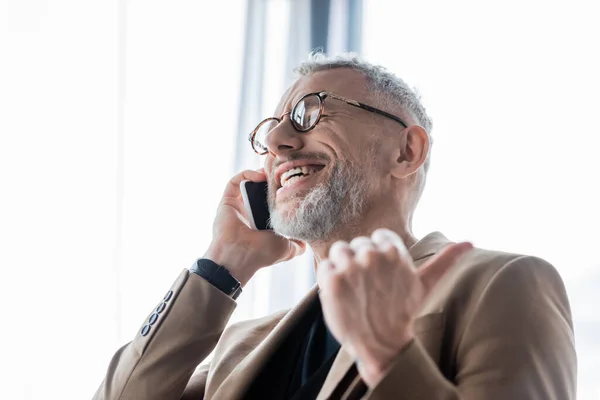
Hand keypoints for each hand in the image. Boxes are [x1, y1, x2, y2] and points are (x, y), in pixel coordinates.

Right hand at [204, 168, 305, 285]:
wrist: (239, 257)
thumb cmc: (262, 254)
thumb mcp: (287, 248)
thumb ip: (298, 244)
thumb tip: (307, 239)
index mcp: (262, 222)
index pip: (272, 202)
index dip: (281, 191)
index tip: (292, 183)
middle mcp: (250, 213)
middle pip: (260, 189)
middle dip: (271, 179)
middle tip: (282, 173)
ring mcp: (238, 206)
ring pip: (248, 183)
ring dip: (260, 174)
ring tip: (273, 170)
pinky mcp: (227, 201)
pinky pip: (235, 182)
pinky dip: (247, 175)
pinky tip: (260, 175)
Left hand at [317, 228, 472, 386]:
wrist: (381, 344)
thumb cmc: (402, 312)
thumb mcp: (424, 284)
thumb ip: (445, 260)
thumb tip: (470, 242)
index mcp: (393, 251)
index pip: (377, 237)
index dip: (378, 257)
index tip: (382, 277)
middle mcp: (372, 255)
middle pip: (357, 244)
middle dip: (361, 263)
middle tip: (369, 288)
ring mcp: (350, 267)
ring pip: (339, 251)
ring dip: (343, 269)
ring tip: (355, 290)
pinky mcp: (331, 280)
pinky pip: (323, 266)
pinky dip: (328, 280)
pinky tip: (341, 295)